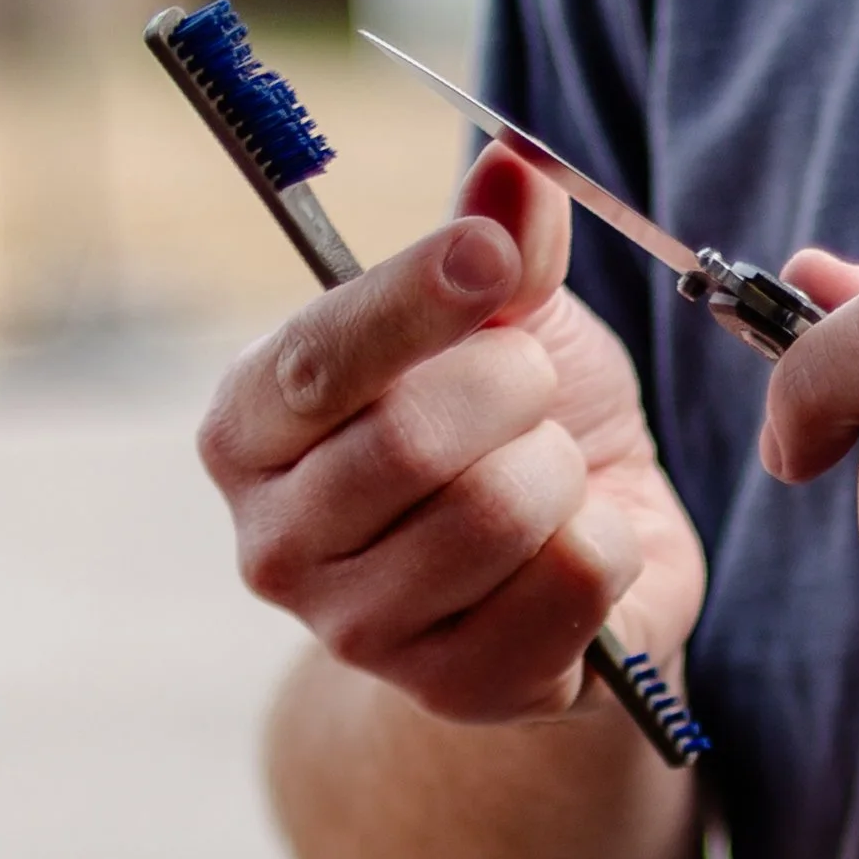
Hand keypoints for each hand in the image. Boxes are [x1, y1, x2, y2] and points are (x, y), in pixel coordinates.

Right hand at [198, 144, 705, 724]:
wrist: (578, 558)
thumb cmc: (512, 424)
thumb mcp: (508, 318)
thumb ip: (503, 246)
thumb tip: (514, 166)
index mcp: (250, 428)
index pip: (315, 361)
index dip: (414, 299)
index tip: (491, 255)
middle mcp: (274, 541)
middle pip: (411, 442)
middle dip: (514, 389)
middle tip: (534, 386)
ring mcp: (357, 632)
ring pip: (499, 514)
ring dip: (563, 469)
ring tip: (552, 471)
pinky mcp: (454, 692)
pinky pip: (569, 585)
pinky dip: (607, 545)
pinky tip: (578, 544)